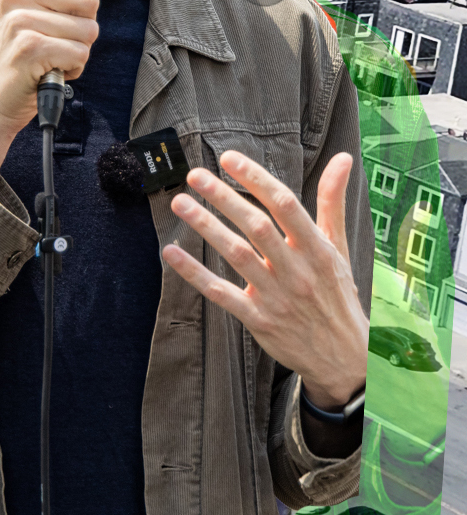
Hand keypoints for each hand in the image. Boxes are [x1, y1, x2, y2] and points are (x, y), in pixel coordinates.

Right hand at [0, 0, 110, 175]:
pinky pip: (80, 53)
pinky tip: (47, 68)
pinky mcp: (29, 47)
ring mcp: (19, 18)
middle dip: (82, 25)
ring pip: (89, 28)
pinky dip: (72, 67)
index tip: (56, 13)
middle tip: (51, 38)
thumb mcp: (48, 9)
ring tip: (48, 55)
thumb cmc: (23, 50)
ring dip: (77, 49)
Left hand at [162, 150, 368, 408]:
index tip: (229, 158)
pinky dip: (194, 273)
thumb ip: (332, 203)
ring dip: (206, 227)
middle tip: (195, 175)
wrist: (345, 356)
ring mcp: (276, 295)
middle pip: (257, 227)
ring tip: (180, 203)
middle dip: (224, 198)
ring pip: (237, 255)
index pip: (286, 206)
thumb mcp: (339, 248)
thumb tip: (343, 158)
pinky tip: (170, 253)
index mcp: (318, 249)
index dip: (256, 179)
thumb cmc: (336, 294)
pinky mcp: (257, 318)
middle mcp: (297, 270)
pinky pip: (220, 293)